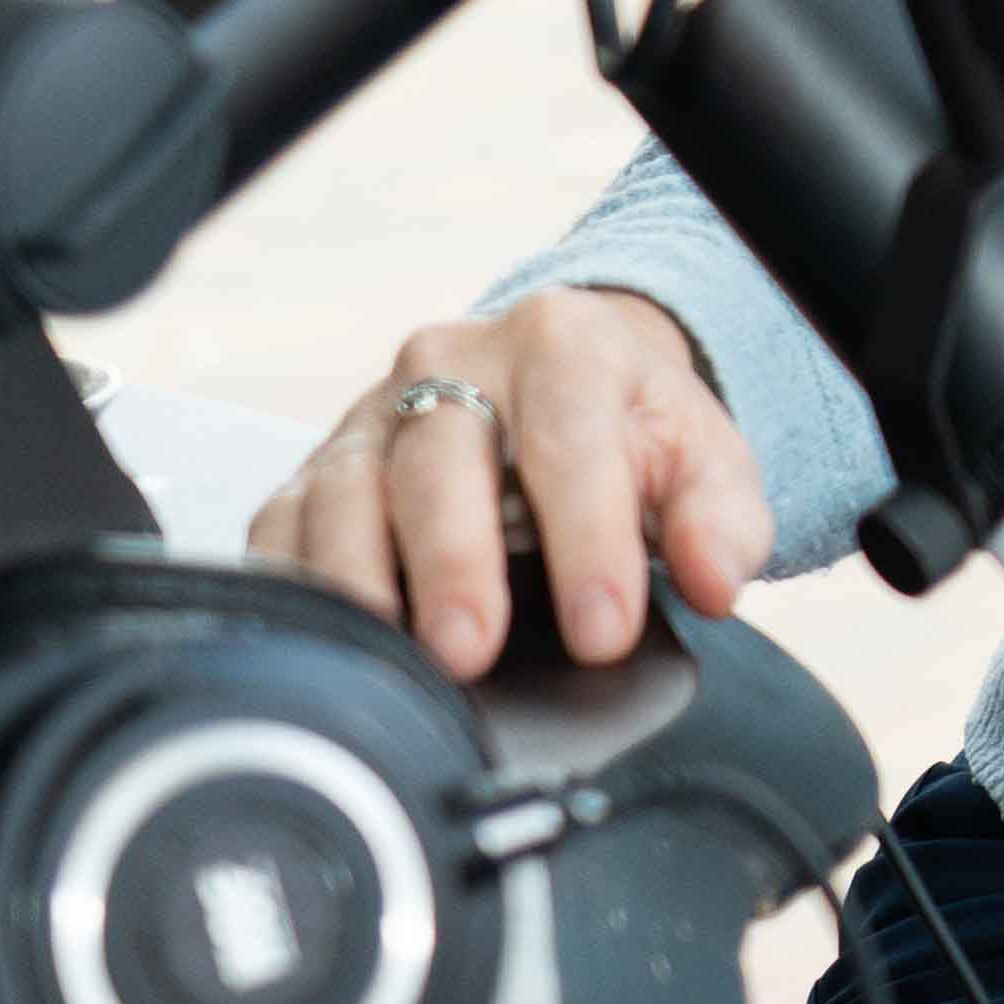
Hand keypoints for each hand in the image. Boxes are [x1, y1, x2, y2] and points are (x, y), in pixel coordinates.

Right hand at [244, 287, 764, 678]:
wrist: (565, 378)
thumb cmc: (630, 430)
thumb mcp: (702, 458)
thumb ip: (722, 518)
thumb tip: (717, 581)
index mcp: (561, 345)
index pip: (570, 442)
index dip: (587, 541)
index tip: (603, 634)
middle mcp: (450, 364)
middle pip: (438, 458)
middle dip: (454, 561)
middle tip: (471, 652)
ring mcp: (370, 414)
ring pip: (343, 490)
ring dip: (360, 580)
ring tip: (394, 658)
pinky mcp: (313, 467)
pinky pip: (281, 524)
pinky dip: (296, 584)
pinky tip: (326, 644)